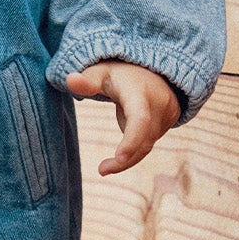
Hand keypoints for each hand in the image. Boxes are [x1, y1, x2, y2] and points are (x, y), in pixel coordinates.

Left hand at [65, 61, 180, 176]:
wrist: (150, 69)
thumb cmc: (118, 74)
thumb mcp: (100, 73)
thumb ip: (86, 81)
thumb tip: (69, 80)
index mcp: (139, 92)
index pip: (139, 119)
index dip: (131, 140)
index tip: (118, 158)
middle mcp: (159, 103)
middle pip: (144, 139)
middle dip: (124, 159)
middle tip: (101, 170)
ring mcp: (168, 113)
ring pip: (148, 144)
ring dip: (128, 157)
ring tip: (105, 166)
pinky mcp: (170, 121)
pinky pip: (151, 141)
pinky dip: (135, 149)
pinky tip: (122, 150)